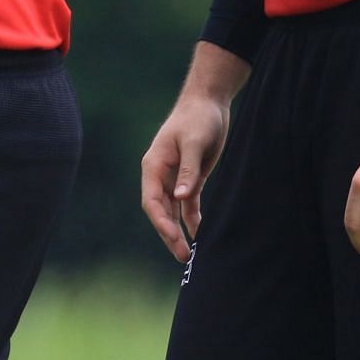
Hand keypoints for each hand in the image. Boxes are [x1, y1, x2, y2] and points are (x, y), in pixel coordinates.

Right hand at [139, 94, 231, 263]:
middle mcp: (160, 174)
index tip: (174, 238)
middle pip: (160, 211)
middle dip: (169, 234)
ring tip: (189, 255)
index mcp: (154, 165)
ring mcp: (174, 177)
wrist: (208, 102)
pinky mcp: (190, 178)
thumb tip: (180, 198)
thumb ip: (188, 171)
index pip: (151, 201)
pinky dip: (191, 220)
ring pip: (172, 211)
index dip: (161, 222)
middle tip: (183, 257)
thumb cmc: (197, 118)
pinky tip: (199, 235)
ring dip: (178, 231)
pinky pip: (187, 205)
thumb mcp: (194, 142)